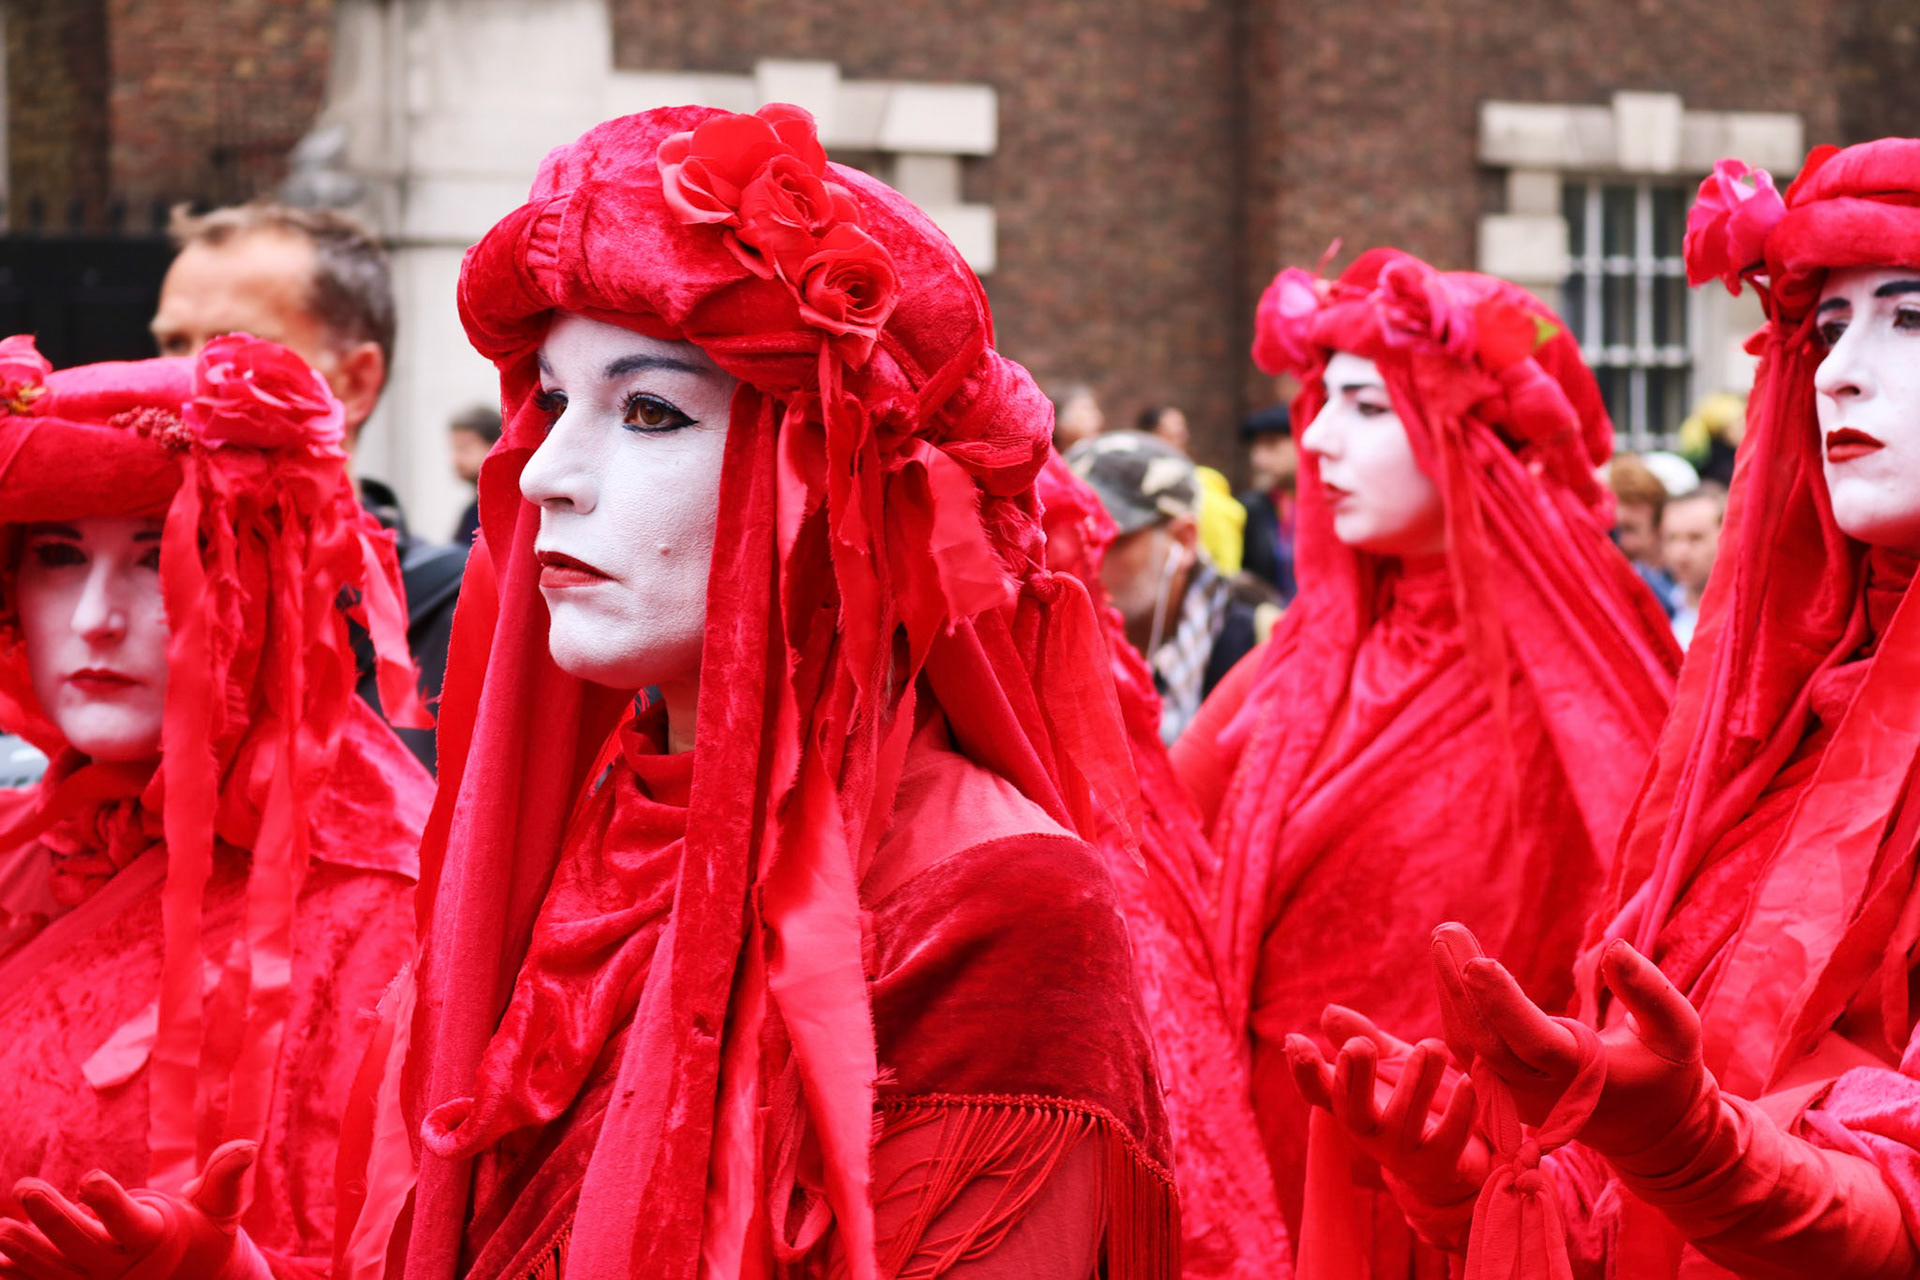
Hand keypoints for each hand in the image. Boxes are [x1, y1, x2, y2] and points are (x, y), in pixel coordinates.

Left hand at [0, 1141, 268, 1279]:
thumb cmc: (203, 1234)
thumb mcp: (220, 1209)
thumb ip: (226, 1179)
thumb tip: (246, 1146)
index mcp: (157, 1240)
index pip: (131, 1223)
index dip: (110, 1203)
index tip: (88, 1178)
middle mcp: (124, 1268)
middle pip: (84, 1246)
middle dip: (54, 1219)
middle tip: (26, 1187)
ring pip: (57, 1272)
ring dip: (27, 1251)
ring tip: (0, 1230)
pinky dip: (20, 1276)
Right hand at [1287, 1012, 1488, 1210]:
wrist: (1461, 1157)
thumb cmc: (1418, 1098)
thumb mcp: (1390, 1063)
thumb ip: (1364, 1037)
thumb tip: (1328, 1012)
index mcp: (1352, 1104)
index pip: (1318, 1091)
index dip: (1303, 1070)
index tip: (1297, 1039)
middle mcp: (1370, 1132)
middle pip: (1352, 1112)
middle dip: (1355, 1078)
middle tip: (1361, 1045)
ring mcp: (1402, 1153)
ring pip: (1402, 1122)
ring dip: (1415, 1082)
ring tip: (1430, 1047)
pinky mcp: (1439, 1165)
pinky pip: (1447, 1141)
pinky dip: (1458, 1112)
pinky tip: (1467, 1082)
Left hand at [1435, 925, 1705, 1157]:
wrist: (1647, 1128)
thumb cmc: (1664, 1070)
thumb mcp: (1676, 1031)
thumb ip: (1650, 991)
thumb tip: (1614, 947)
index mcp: (1585, 1079)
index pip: (1535, 1042)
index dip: (1502, 1004)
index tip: (1475, 962)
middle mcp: (1541, 1093)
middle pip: (1488, 1041)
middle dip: (1461, 986)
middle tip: (1445, 931)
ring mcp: (1515, 1097)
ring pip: (1469, 1045)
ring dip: (1450, 991)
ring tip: (1443, 937)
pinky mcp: (1502, 1090)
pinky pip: (1469, 1048)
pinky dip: (1455, 1006)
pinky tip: (1448, 963)